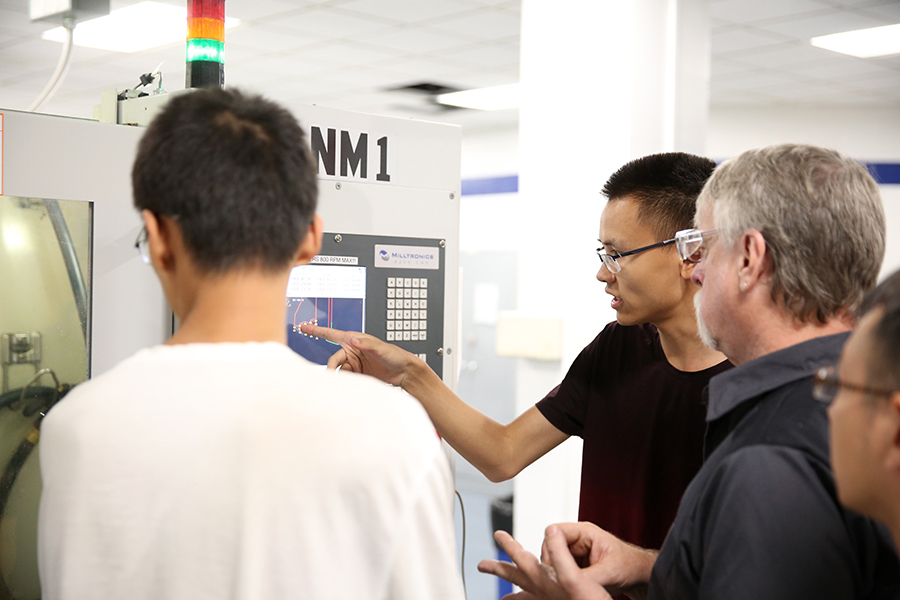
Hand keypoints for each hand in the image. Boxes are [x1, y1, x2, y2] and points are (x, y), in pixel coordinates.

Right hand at [298, 324, 421, 386]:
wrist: (404, 372)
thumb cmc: (395, 356)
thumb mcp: (381, 348)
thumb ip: (367, 345)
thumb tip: (353, 341)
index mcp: (354, 340)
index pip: (330, 334)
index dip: (316, 331)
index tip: (302, 327)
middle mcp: (352, 351)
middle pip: (333, 360)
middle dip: (332, 369)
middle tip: (334, 379)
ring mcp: (354, 363)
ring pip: (339, 372)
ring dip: (342, 378)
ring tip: (353, 382)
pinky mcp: (358, 374)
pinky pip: (346, 379)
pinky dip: (347, 383)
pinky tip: (355, 386)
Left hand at [477, 530, 611, 599]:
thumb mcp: (574, 573)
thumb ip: (559, 552)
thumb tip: (549, 531)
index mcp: (545, 580)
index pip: (521, 558)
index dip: (509, 545)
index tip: (498, 535)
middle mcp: (544, 591)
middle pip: (515, 578)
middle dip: (499, 569)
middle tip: (482, 565)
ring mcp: (551, 599)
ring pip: (526, 592)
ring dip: (512, 591)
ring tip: (502, 598)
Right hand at [540, 523, 655, 598]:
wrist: (640, 575)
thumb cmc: (631, 566)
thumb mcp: (608, 572)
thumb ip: (586, 576)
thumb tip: (568, 582)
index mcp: (585, 532)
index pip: (554, 531)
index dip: (550, 548)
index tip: (552, 565)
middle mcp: (579, 540)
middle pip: (552, 546)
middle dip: (553, 562)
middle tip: (559, 579)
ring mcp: (577, 551)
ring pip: (556, 558)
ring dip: (559, 571)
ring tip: (568, 583)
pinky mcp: (578, 563)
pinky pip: (563, 568)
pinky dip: (564, 577)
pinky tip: (572, 585)